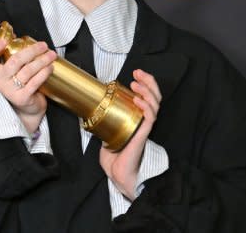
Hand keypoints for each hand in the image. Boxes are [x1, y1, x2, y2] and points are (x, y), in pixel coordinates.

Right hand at [0, 39, 56, 133]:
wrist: (27, 109)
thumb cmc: (19, 84)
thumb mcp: (11, 70)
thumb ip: (11, 54)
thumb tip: (16, 35)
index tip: (4, 41)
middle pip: (13, 62)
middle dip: (31, 51)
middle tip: (43, 45)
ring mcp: (10, 91)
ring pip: (27, 71)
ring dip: (41, 61)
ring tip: (51, 55)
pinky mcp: (22, 98)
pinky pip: (34, 82)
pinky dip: (44, 73)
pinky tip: (50, 67)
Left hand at [99, 69, 161, 199]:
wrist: (117, 174)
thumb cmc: (114, 156)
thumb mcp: (106, 131)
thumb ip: (104, 120)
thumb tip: (92, 109)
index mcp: (137, 119)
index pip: (146, 98)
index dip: (144, 84)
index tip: (135, 74)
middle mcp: (143, 121)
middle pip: (154, 97)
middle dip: (148, 82)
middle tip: (138, 72)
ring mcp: (144, 127)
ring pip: (154, 105)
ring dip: (146, 91)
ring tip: (136, 83)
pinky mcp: (142, 135)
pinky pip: (149, 119)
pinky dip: (145, 107)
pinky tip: (138, 100)